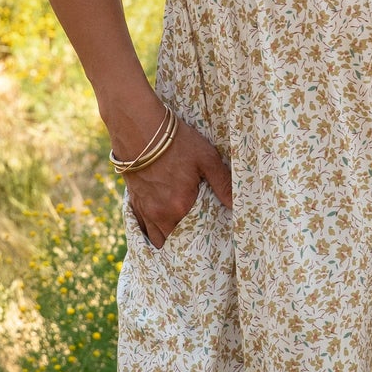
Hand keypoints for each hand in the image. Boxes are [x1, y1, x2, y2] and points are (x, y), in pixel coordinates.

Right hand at [120, 116, 231, 248]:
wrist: (138, 126)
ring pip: (155, 237)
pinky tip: (160, 228)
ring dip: (167, 240)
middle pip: (173, 241)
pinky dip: (151, 231)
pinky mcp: (134, 200)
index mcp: (179, 207)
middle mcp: (160, 214)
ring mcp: (144, 209)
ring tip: (180, 240)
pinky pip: (142, 226)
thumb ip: (223, 183)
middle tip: (197, 242)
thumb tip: (237, 204)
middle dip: (184, 244)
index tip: (211, 241)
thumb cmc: (175, 141)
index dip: (201, 241)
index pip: (193, 237)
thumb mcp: (206, 158)